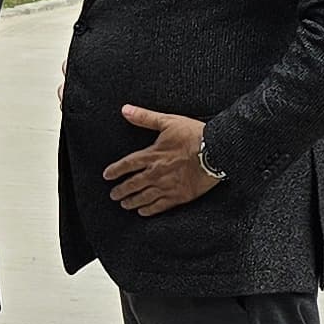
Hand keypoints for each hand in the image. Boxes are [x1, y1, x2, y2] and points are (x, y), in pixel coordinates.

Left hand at [103, 104, 219, 214]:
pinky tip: (143, 212)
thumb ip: (145, 117)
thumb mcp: (168, 121)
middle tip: (113, 195)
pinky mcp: (179, 196)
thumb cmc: (194, 135)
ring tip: (125, 205)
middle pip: (132, 184)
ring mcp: (167, 186)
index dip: (115, 171)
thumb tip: (125, 110)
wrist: (216, 151)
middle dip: (120, 191)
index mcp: (152, 155)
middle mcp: (156, 173)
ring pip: (143, 197)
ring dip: (132, 202)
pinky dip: (149, 210)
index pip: (127, 164)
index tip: (107, 176)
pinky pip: (160, 206)